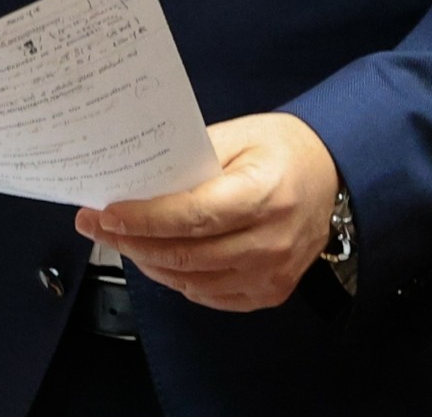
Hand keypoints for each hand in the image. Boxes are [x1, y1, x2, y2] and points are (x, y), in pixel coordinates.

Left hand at [76, 113, 341, 310]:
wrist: (335, 174)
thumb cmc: (282, 148)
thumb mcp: (239, 135)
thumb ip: (191, 159)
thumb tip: (138, 181)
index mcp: (263, 194)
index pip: (192, 216)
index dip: (144, 219)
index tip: (105, 213)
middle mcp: (271, 241)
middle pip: (186, 254)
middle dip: (132, 242)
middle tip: (96, 226)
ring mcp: (273, 273)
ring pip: (192, 282)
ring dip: (150, 264)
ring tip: (123, 241)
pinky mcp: (272, 292)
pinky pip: (211, 296)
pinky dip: (179, 281)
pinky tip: (160, 260)